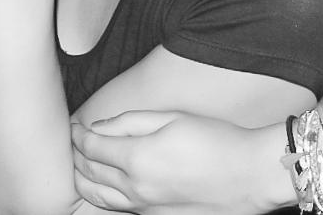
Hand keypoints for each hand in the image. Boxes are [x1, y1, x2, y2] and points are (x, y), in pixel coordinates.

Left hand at [72, 112, 280, 214]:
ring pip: (97, 197)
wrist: (250, 175)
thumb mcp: (175, 117)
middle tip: (71, 143)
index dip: (78, 134)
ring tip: (77, 167)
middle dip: (75, 155)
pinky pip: (116, 209)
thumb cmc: (218, 140)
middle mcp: (134, 187)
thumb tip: (99, 127)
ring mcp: (144, 206)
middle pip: (89, 172)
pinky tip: (102, 188)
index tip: (73, 126)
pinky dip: (100, 197)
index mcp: (137, 157)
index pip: (92, 146)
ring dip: (81, 180)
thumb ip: (132, 120)